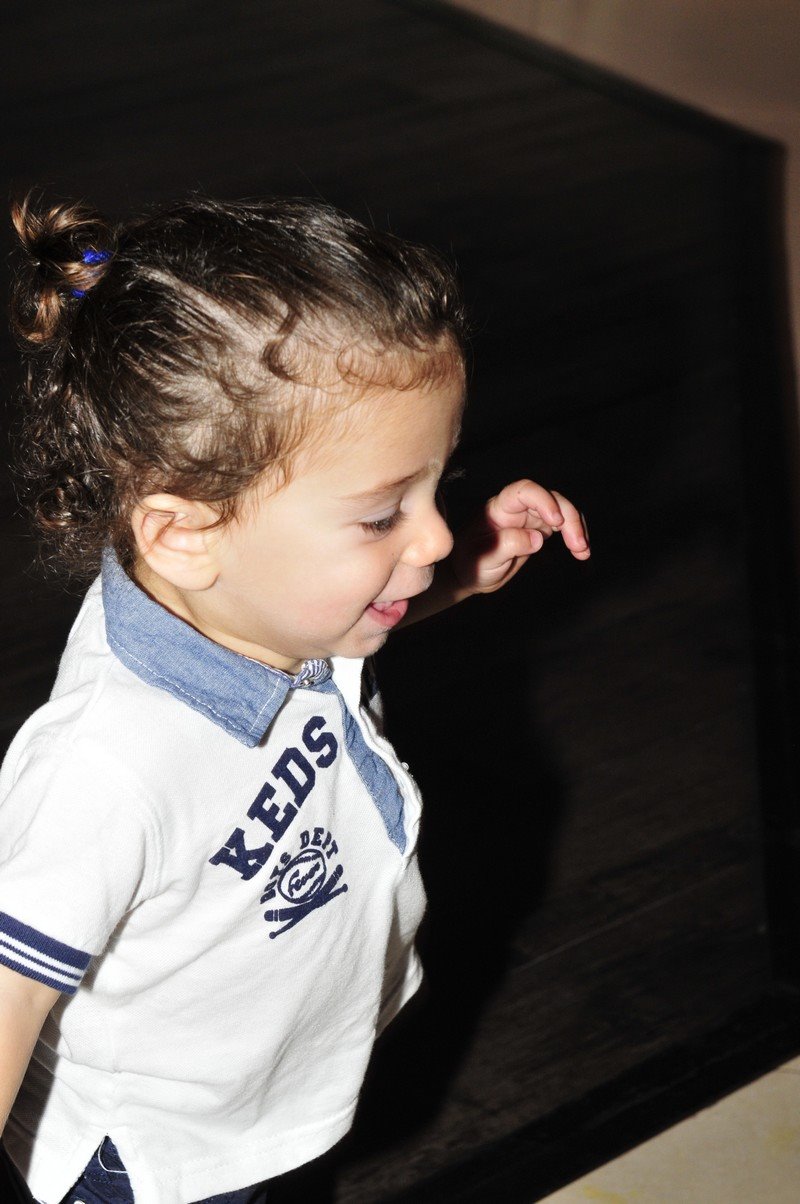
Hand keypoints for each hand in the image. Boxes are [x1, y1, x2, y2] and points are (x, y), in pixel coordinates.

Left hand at [449, 479, 589, 595]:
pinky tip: (581, 552)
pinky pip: (562, 526)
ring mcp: (529, 518)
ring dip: (576, 527)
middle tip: (577, 545)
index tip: (556, 522)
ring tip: (582, 551)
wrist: (469, 574)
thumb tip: (538, 539)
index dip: (543, 500)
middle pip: (551, 499)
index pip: (524, 491)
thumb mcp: (484, 558)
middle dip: (568, 518)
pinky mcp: (538, 530)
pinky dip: (574, 536)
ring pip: (561, 511)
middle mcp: (517, 509)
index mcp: (500, 508)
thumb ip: (509, 545)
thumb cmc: (470, 563)